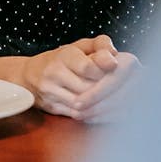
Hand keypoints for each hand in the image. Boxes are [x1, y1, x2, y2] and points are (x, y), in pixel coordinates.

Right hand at [21, 35, 139, 119]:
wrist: (29, 75)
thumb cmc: (63, 59)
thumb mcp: (80, 45)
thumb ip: (100, 45)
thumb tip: (114, 56)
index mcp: (64, 55)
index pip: (88, 67)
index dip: (106, 72)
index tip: (119, 74)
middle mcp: (54, 73)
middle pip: (88, 89)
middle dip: (111, 92)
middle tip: (131, 93)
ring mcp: (51, 92)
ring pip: (83, 105)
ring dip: (105, 107)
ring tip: (124, 105)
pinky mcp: (51, 107)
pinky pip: (76, 115)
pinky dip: (95, 116)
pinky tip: (110, 113)